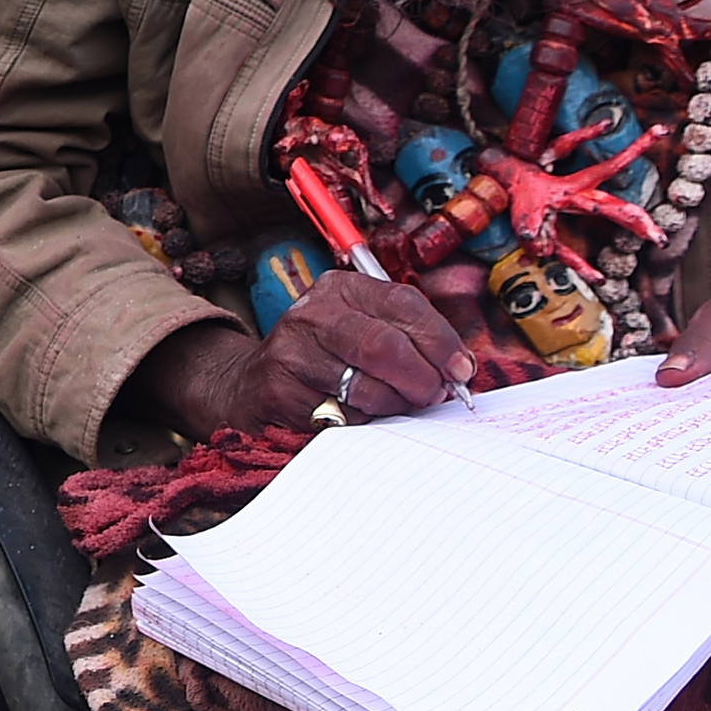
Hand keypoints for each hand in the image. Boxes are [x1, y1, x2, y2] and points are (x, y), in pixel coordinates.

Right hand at [131, 273, 475, 438]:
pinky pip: (342, 416)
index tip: (461, 370)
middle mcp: (311, 313)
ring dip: (396, 405)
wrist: (250, 384)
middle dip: (421, 378)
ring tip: (399, 406)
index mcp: (339, 289)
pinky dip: (365, 422)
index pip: (403, 304)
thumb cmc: (324, 357)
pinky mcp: (280, 392)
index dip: (440, 341)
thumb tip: (458, 370)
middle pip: (384, 346)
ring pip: (366, 386)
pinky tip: (362, 415)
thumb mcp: (359, 327)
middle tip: (434, 396)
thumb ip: (407, 338)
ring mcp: (291, 353)